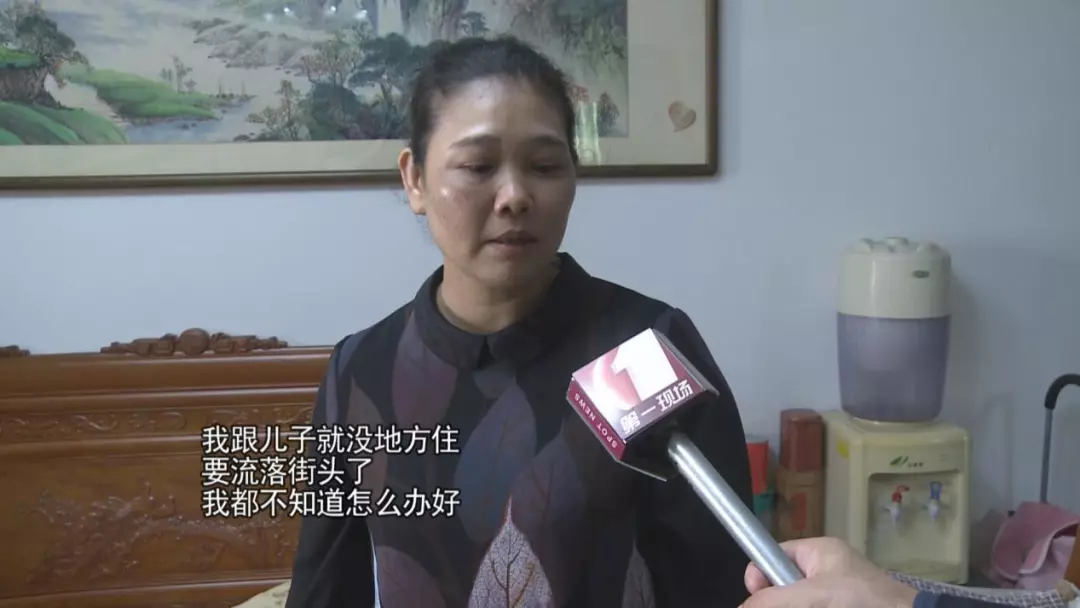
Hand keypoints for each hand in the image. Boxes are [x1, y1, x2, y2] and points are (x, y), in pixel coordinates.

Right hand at [741, 537, 918, 607]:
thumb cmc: (864, 601)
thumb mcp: (813, 596)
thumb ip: (773, 600)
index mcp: (819, 553)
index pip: (774, 556)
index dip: (760, 576)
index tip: (758, 595)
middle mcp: (826, 572)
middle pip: (783, 588)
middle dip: (777, 603)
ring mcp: (836, 597)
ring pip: (799, 603)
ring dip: (792, 607)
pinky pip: (815, 607)